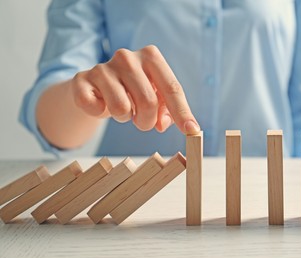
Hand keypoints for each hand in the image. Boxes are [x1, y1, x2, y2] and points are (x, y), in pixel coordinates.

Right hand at [71, 46, 199, 133]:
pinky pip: (96, 109)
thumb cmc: (132, 91)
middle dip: (147, 121)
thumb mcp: (155, 96)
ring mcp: (103, 67)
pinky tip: (101, 103)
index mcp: (151, 56)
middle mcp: (127, 57)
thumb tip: (163, 124)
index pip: (172, 88)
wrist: (95, 87)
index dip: (182, 112)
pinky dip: (100, 113)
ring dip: (125, 118)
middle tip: (141, 121)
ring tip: (121, 107)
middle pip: (149, 102)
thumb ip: (166, 110)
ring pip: (122, 109)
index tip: (191, 131)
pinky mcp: (82, 80)